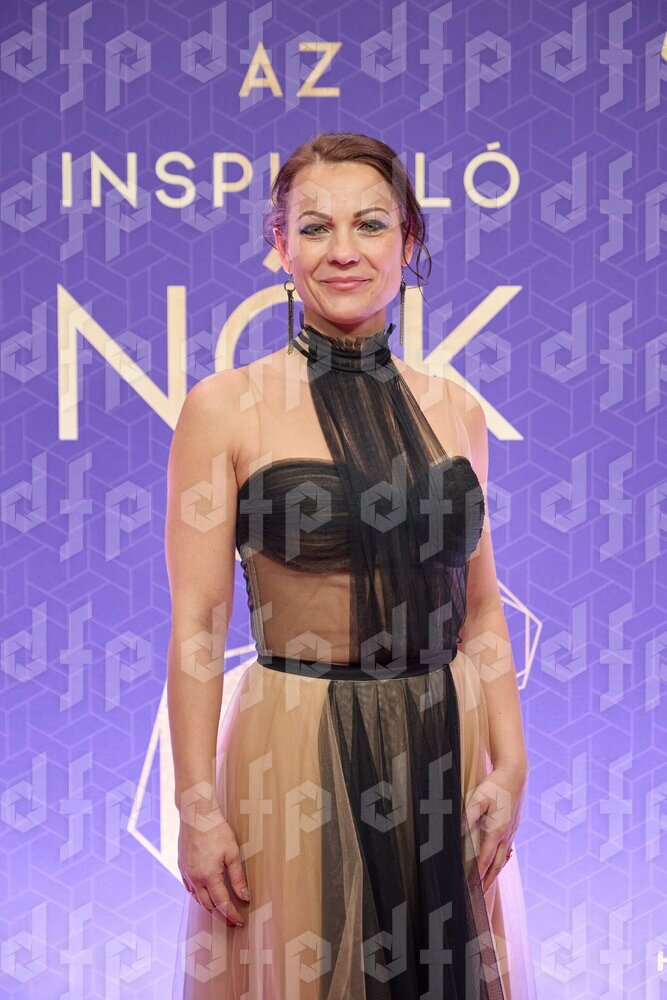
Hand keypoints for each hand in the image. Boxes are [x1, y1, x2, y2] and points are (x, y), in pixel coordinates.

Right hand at [178, 810, 250, 926]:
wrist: (196, 814)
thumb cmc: (216, 830)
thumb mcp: (232, 853)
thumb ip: (238, 877)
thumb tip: (245, 897)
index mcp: (208, 877)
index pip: (222, 903)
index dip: (231, 914)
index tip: (240, 921)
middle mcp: (195, 879)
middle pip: (207, 905)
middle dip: (220, 915)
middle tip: (231, 921)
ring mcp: (186, 873)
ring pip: (197, 898)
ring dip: (208, 907)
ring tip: (219, 911)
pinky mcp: (181, 866)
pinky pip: (189, 888)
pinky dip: (198, 896)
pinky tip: (204, 895)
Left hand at [463, 762, 527, 893]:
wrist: (515, 773)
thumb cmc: (495, 785)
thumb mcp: (477, 799)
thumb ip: (468, 817)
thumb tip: (458, 834)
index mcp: (497, 832)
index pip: (484, 860)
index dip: (477, 875)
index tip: (470, 887)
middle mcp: (506, 835)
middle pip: (496, 865)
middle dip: (487, 880)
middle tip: (479, 894)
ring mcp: (512, 831)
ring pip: (503, 857)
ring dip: (495, 871)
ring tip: (488, 882)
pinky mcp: (514, 825)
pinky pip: (507, 848)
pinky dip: (501, 859)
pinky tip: (498, 859)